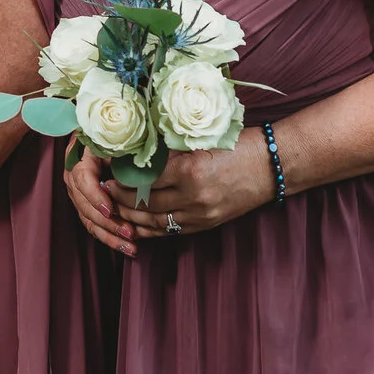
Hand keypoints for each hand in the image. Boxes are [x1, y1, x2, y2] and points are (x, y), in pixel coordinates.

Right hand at [63, 147, 141, 257]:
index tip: (110, 209)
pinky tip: (126, 247)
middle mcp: (74, 177)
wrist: (110, 134)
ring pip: (88, 219)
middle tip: (129, 232)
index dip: (95, 196)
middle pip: (84, 204)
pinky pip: (94, 225)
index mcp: (79, 158)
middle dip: (107, 222)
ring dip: (110, 235)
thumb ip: (125, 154)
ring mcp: (78, 193)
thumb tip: (137, 172)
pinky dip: (110, 238)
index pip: (82, 180)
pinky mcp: (86, 206)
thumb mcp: (121, 141)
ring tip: (131, 246)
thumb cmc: (118, 136)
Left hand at [105, 132, 274, 241]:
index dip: (121, 175)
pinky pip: (171, 231)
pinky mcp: (207, 224)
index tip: (105, 169)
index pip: (143, 177)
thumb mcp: (201, 142)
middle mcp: (193, 196)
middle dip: (119, 197)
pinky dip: (150, 229)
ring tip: (112, 206)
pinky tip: (135, 224)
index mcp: (189, 170)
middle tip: (101, 189)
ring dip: (130, 215)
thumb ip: (170, 150)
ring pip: (154, 221)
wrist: (272, 166)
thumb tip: (136, 151)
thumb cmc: (238, 145)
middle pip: (144, 202)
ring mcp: (201, 214)